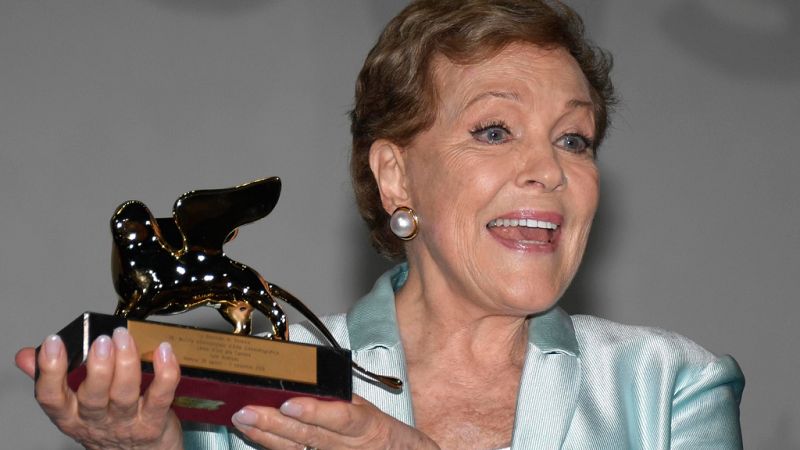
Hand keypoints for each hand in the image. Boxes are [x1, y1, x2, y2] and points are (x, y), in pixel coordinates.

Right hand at [15, 328, 183, 449]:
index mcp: (71, 415)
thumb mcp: (74, 405)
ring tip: (125, 337)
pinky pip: (161, 395)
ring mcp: (126, 422)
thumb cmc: (107, 422)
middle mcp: (96, 420)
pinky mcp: (154, 422)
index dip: (50, 371)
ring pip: (126, 393)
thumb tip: (27, 356)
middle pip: (93, 396)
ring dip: (127, 362)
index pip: (51, 397)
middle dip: (98, 366)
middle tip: (102, 340)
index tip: (53, 343)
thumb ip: (52, 378)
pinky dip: (165, 372)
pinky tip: (164, 351)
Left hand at [231, 395, 439, 449]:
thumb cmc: (380, 431)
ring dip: (266, 436)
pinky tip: (254, 437)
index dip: (314, 412)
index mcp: (364, 425)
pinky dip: (273, 447)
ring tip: (243, 421)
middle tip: (246, 411)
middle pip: (308, 436)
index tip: (289, 403)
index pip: (340, 418)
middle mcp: (347, 446)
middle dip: (274, 424)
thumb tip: (305, 381)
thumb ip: (339, 399)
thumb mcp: (368, 408)